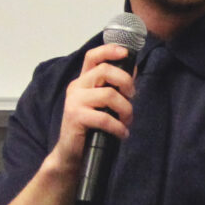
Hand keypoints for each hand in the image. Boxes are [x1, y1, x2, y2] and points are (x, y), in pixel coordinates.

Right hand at [48, 40, 137, 172]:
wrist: (71, 153)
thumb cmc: (91, 128)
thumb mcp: (103, 104)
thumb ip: (114, 86)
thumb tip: (132, 68)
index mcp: (83, 81)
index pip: (93, 56)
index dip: (109, 50)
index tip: (126, 53)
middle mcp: (76, 87)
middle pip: (105, 71)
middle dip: (126, 82)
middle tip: (132, 97)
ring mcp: (74, 101)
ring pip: (109, 94)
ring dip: (126, 109)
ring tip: (127, 121)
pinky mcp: (75, 117)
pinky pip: (105, 118)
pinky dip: (118, 127)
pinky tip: (122, 133)